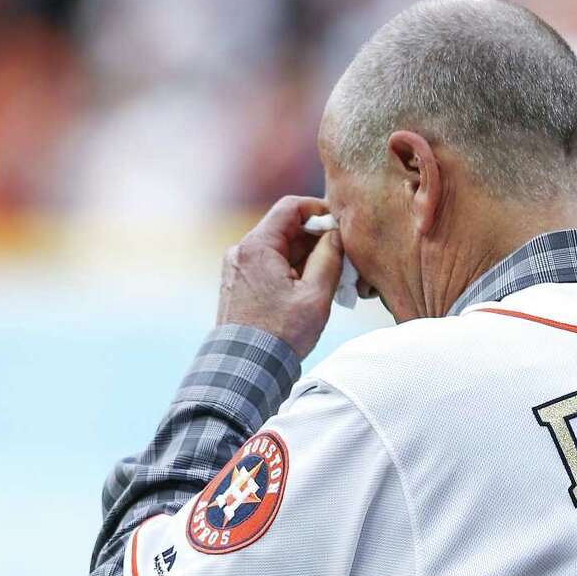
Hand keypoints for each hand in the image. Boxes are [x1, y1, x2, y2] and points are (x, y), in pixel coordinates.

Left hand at [216, 195, 342, 358]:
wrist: (246, 367)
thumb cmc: (281, 334)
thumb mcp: (315, 295)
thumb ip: (329, 257)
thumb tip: (335, 235)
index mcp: (258, 246)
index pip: (290, 207)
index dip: (318, 210)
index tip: (338, 225)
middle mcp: (241, 251)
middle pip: (284, 230)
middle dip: (314, 240)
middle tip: (340, 259)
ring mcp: (236, 268)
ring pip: (277, 251)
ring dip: (304, 259)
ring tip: (326, 282)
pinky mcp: (237, 285)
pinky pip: (267, 268)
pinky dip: (288, 273)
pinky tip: (306, 293)